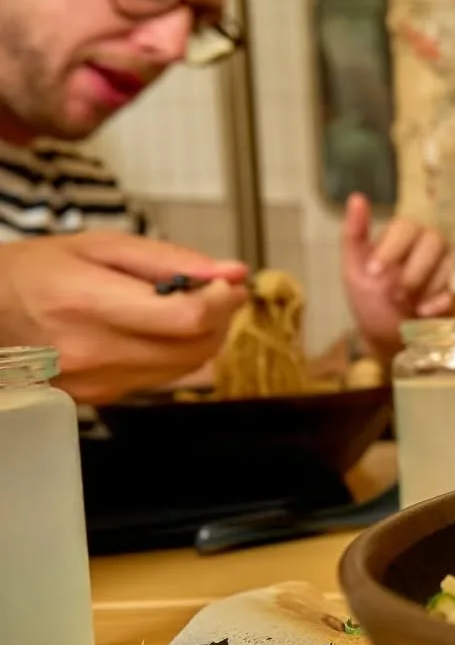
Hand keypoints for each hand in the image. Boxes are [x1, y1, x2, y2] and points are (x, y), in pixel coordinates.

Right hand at [0, 231, 248, 403]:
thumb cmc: (35, 273)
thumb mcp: (99, 245)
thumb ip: (170, 259)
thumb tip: (229, 272)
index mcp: (87, 303)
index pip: (187, 317)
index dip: (222, 300)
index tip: (229, 283)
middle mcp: (91, 351)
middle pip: (196, 347)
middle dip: (220, 317)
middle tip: (214, 291)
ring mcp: (95, 382)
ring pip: (186, 367)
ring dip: (203, 337)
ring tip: (187, 307)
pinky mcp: (99, 399)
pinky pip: (162, 379)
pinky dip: (176, 353)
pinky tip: (160, 331)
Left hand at [340, 194, 450, 362]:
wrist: (386, 337)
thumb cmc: (370, 300)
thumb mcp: (353, 270)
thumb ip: (353, 234)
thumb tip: (356, 197)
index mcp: (402, 237)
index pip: (406, 225)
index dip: (391, 248)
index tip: (374, 273)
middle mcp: (428, 245)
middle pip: (434, 239)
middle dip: (414, 271)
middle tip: (397, 294)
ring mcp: (447, 265)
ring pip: (450, 262)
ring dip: (427, 286)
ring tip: (409, 306)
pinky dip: (442, 301)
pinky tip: (424, 312)